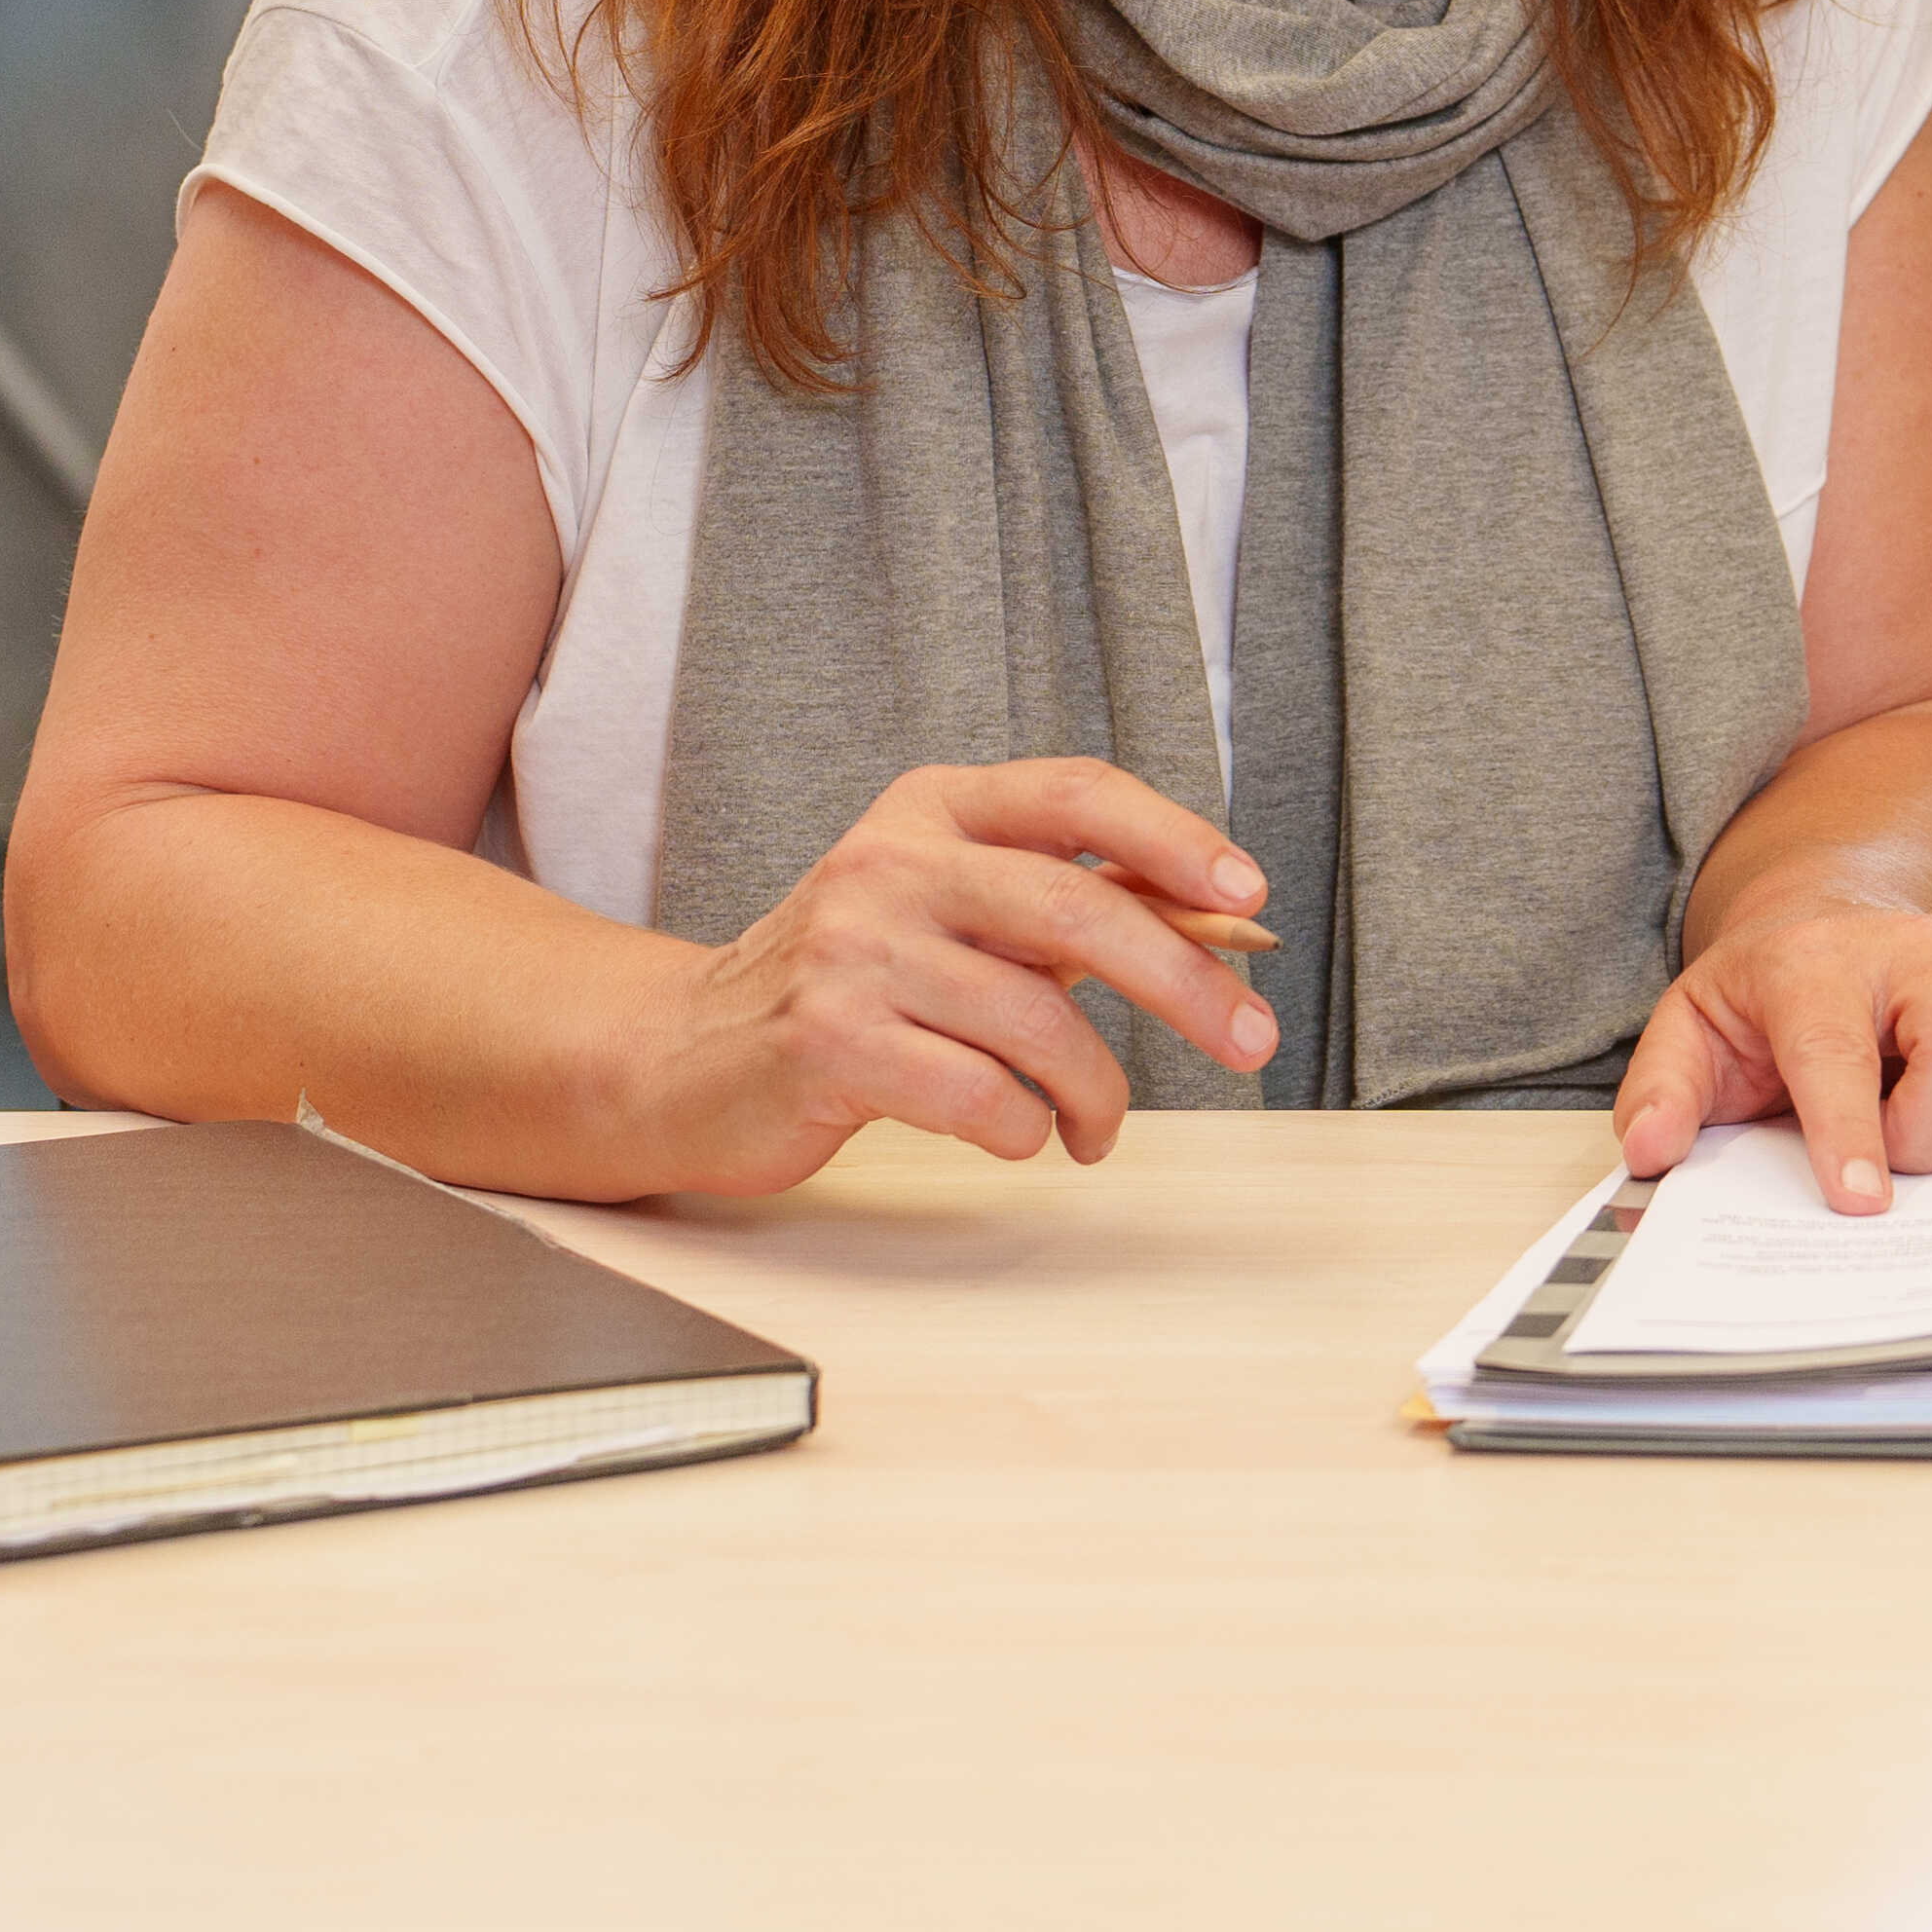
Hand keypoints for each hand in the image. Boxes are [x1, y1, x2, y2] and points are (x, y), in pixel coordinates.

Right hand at [645, 757, 1279, 1193]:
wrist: (682, 1056)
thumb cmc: (848, 983)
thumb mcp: (954, 911)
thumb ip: (1071, 904)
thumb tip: (1223, 916)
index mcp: (932, 811)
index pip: (1075, 795)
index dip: (1174, 838)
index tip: (1250, 892)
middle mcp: (890, 865)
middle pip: (1074, 911)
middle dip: (1184, 983)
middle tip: (1249, 1039)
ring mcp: (852, 953)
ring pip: (1034, 1021)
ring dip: (1098, 1092)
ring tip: (1097, 1128)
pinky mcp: (827, 1045)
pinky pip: (976, 1095)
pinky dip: (1024, 1129)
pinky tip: (1020, 1136)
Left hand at [1612, 903, 1931, 1212]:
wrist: (1839, 923)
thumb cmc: (1771, 998)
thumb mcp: (1694, 1031)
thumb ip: (1665, 1091)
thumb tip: (1654, 1152)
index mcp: (1815, 964)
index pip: (1839, 1049)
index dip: (1852, 1132)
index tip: (1863, 1206)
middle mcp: (1919, 949)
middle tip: (1901, 1156)